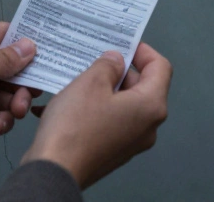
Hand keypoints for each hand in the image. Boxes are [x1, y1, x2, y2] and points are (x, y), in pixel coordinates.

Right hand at [22, 43, 171, 188]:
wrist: (53, 171)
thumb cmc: (74, 128)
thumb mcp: (90, 82)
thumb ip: (108, 64)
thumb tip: (116, 60)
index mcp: (151, 106)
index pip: (160, 67)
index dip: (143, 51)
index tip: (124, 43)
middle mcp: (147, 126)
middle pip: (142, 86)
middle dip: (119, 70)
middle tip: (95, 59)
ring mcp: (131, 141)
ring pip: (123, 104)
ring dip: (103, 88)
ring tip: (78, 80)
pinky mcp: (113, 151)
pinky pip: (110, 121)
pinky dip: (94, 108)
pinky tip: (68, 102)